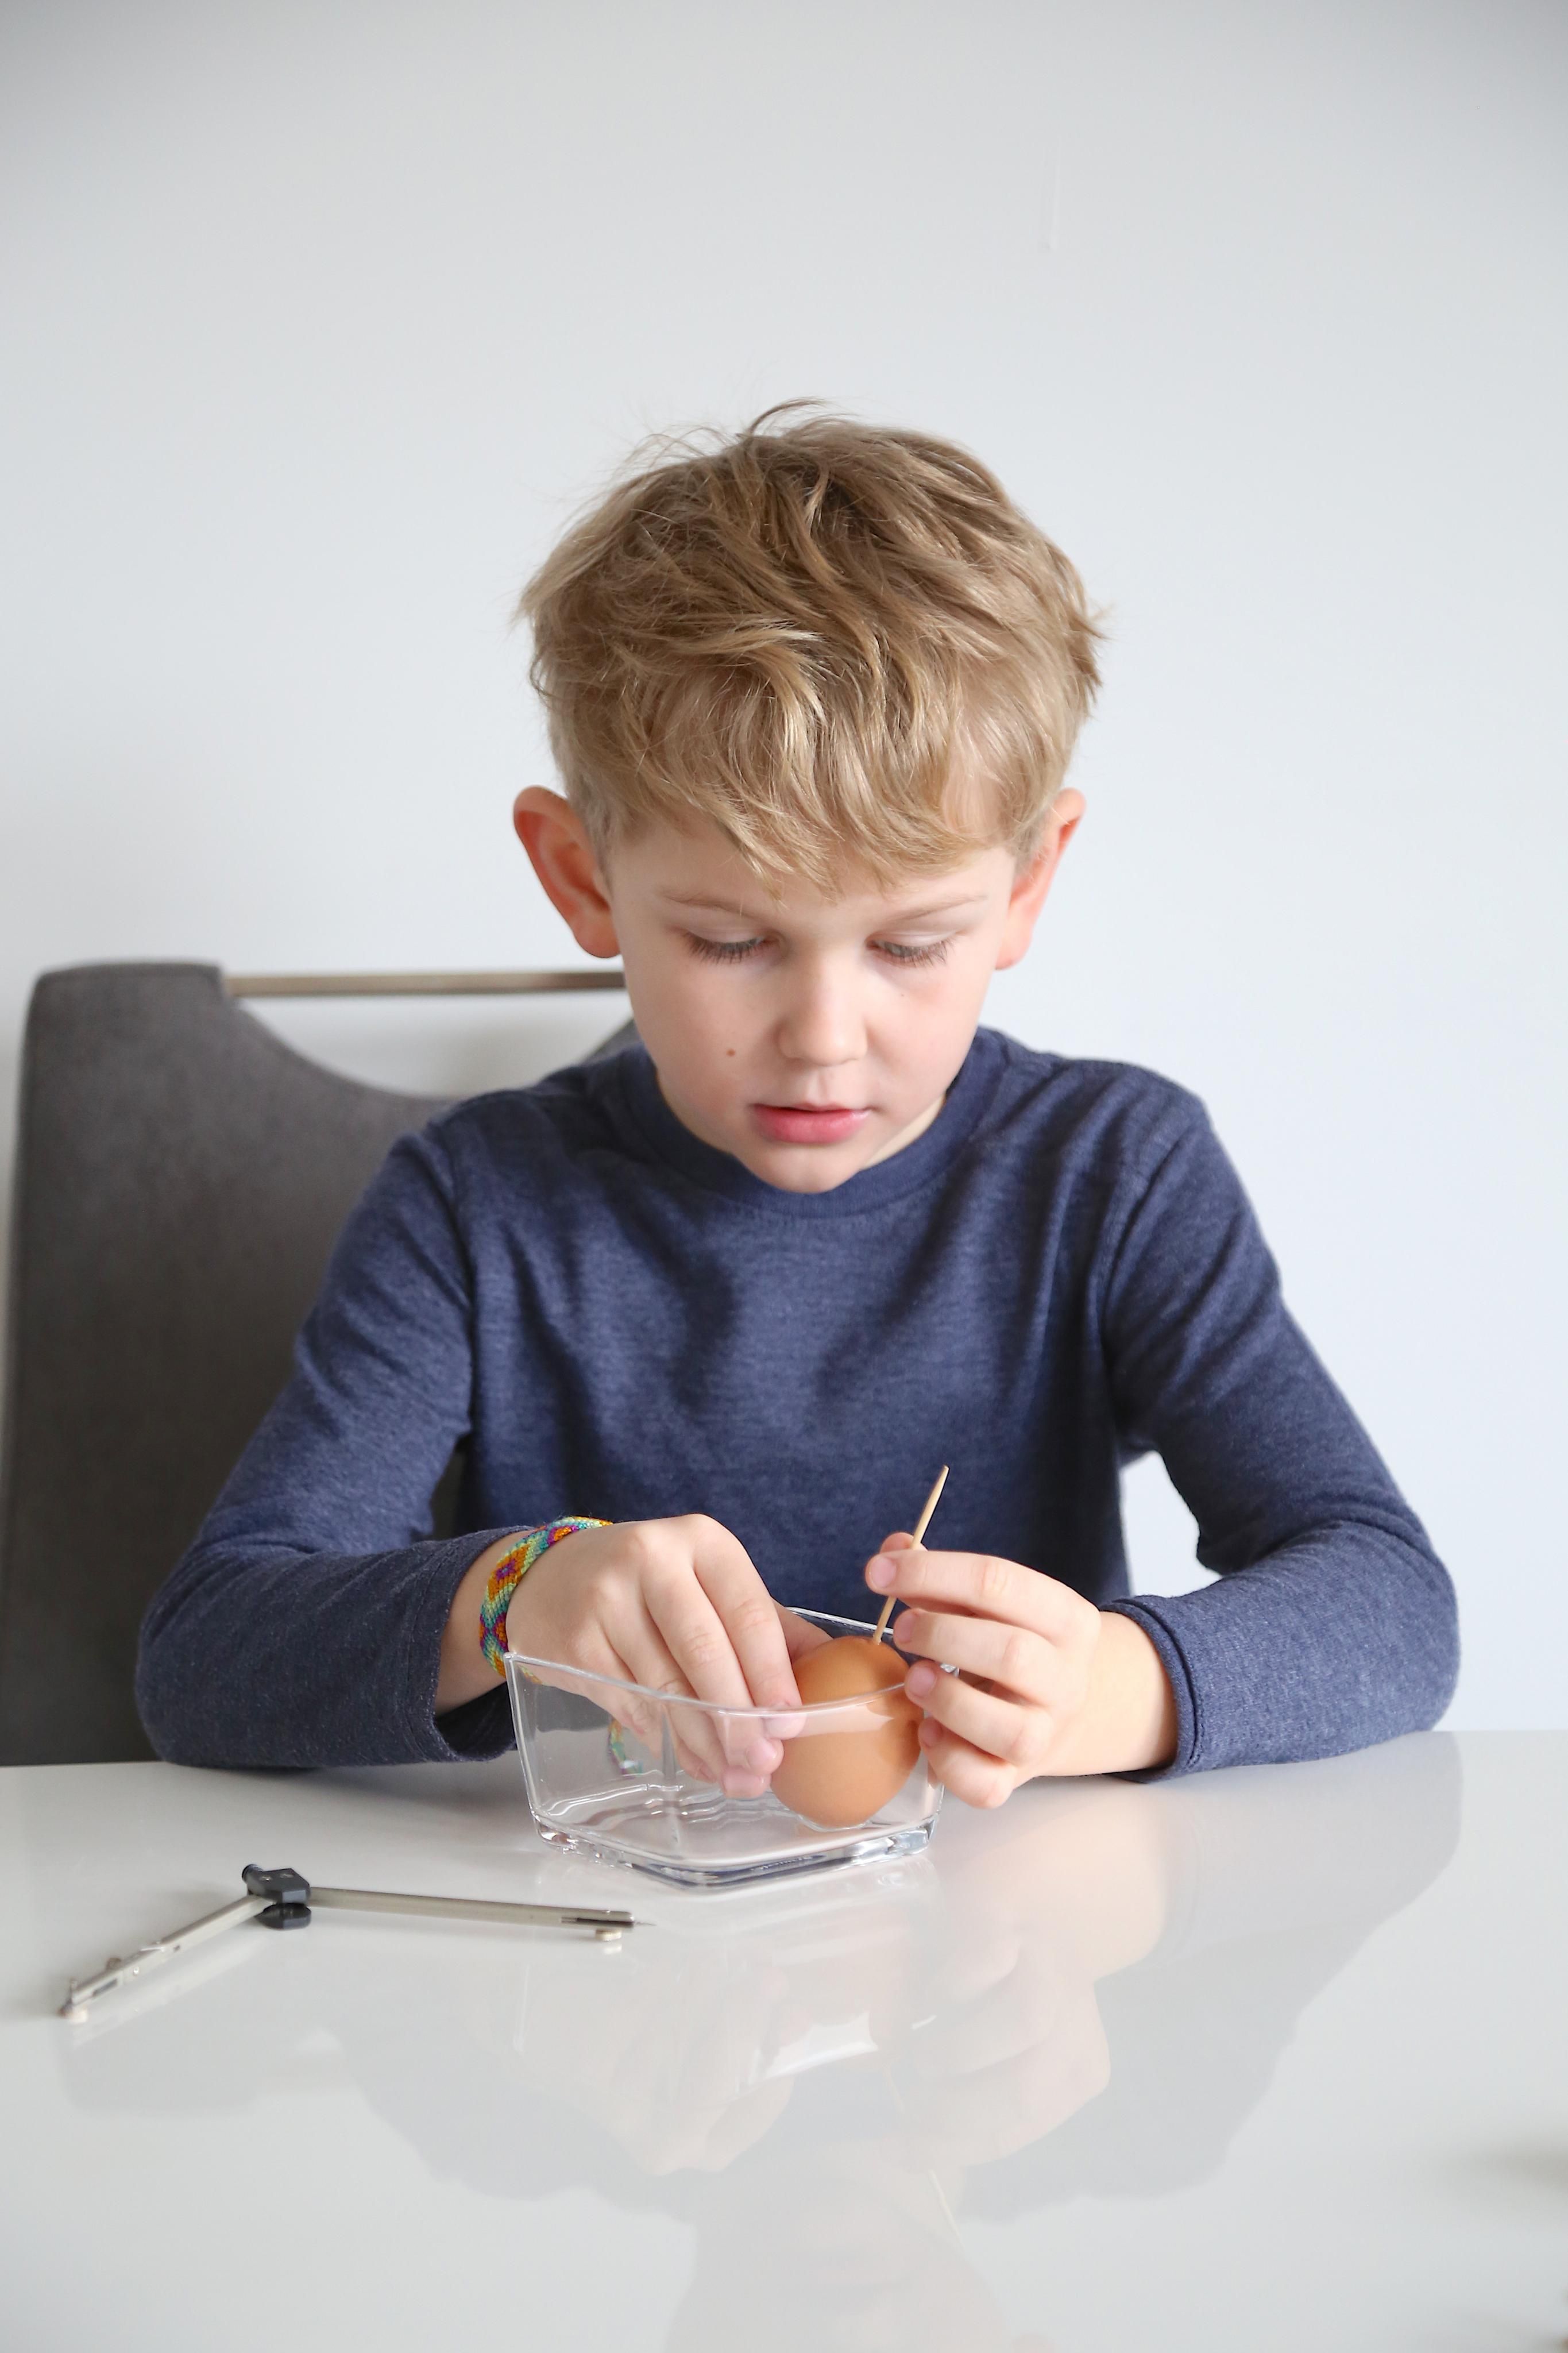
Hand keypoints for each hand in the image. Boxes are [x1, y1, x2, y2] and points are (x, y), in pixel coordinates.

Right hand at [506, 1514, 805, 1794]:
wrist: (553, 1579)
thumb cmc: (654, 1586)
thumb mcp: (712, 1584)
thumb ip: (771, 1625)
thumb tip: (835, 1673)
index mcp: (703, 1541)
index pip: (748, 1611)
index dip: (771, 1673)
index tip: (790, 1723)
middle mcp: (652, 1559)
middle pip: (705, 1651)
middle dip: (739, 1717)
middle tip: (764, 1763)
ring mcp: (606, 1600)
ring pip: (666, 1687)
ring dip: (705, 1741)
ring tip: (734, 1775)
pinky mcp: (572, 1642)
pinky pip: (630, 1704)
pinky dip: (665, 1740)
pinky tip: (690, 1760)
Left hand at [865, 1534, 1176, 1801]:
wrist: (1058, 1710)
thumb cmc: (1007, 1644)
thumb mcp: (986, 1605)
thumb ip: (937, 1577)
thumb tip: (892, 1553)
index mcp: (1066, 1618)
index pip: (1000, 1582)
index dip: (932, 1572)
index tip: (878, 1573)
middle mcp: (1067, 1678)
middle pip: (1013, 1654)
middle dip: (942, 1636)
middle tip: (900, 1630)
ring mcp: (1046, 1734)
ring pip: (1012, 1730)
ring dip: (949, 1701)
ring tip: (910, 1681)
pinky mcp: (1017, 1779)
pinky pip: (988, 1785)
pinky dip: (949, 1761)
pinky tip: (924, 1732)